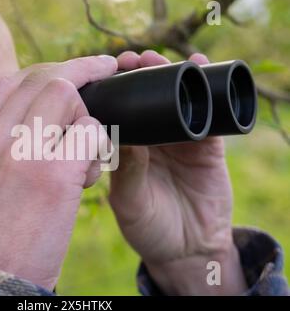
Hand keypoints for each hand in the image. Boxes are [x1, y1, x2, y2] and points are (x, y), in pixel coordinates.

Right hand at [0, 55, 117, 289]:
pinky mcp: (54, 174)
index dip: (43, 71)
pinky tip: (91, 172)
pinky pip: (89, 132)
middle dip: (79, 70)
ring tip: (86, 151)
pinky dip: (98, 145)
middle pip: (41, 78)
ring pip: (67, 95)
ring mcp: (22, 153)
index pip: (8, 83)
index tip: (66, 73)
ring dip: (87, 116)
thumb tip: (31, 122)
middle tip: (103, 70)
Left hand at [110, 50, 246, 294]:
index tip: (104, 72)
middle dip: (136, 74)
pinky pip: (207, 111)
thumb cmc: (148, 228)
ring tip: (155, 59)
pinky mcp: (206, 145)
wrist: (187, 250)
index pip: (117, 113)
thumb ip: (126, 170)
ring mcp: (178, 140)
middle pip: (143, 98)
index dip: (112, 91)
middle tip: (129, 60)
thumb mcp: (128, 200)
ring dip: (166, 73)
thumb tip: (122, 130)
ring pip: (173, 97)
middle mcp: (150, 140)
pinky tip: (199, 67)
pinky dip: (205, 88)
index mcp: (125, 150)